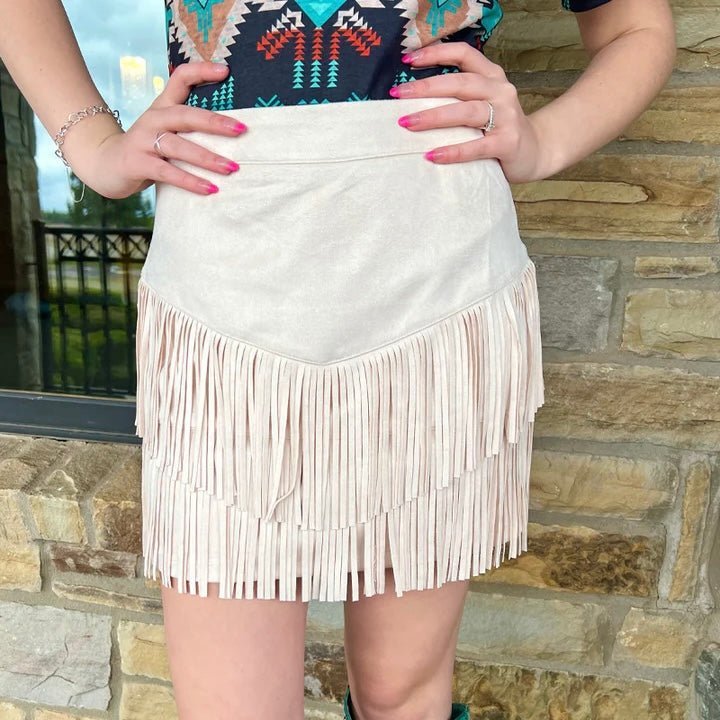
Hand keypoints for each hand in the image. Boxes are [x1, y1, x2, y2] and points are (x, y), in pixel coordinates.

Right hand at [75, 62, 247, 198]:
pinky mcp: (138, 163)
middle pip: (185, 115)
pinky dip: (190, 181)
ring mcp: (144, 140)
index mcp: (163, 106)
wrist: (105, 163)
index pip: (180, 78)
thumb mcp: (166, 130)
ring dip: (207, 158)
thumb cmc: (147, 148)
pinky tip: (210, 189)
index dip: (202, 71)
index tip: (226, 71)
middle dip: (215, 122)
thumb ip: (190, 126)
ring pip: (178, 146)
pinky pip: (168, 172)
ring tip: (231, 168)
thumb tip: (232, 130)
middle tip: (241, 130)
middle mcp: (153, 118)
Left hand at [392, 42, 544, 182]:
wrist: (535, 153)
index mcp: (491, 77)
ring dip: (434, 116)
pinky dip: (453, 151)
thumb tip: (412, 99)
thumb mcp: (482, 104)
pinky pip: (477, 146)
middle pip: (460, 83)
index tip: (408, 59)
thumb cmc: (499, 129)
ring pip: (467, 111)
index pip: (464, 54)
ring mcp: (507, 116)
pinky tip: (432, 155)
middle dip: (426, 88)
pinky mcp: (508, 143)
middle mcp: (500, 91)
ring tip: (408, 123)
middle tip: (398, 94)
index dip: (436, 53)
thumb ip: (458, 98)